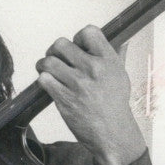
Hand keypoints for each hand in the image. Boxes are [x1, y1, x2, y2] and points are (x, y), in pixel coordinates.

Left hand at [35, 25, 145, 164]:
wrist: (113, 133)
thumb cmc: (115, 105)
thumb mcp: (121, 76)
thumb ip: (114, 56)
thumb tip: (115, 40)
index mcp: (108, 60)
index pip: (88, 31)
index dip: (77, 38)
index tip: (76, 48)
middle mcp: (93, 69)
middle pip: (61, 44)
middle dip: (55, 51)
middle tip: (56, 59)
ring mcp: (78, 84)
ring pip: (48, 61)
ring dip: (44, 65)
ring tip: (48, 71)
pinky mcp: (65, 98)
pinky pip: (44, 79)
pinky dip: (44, 80)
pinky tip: (49, 84)